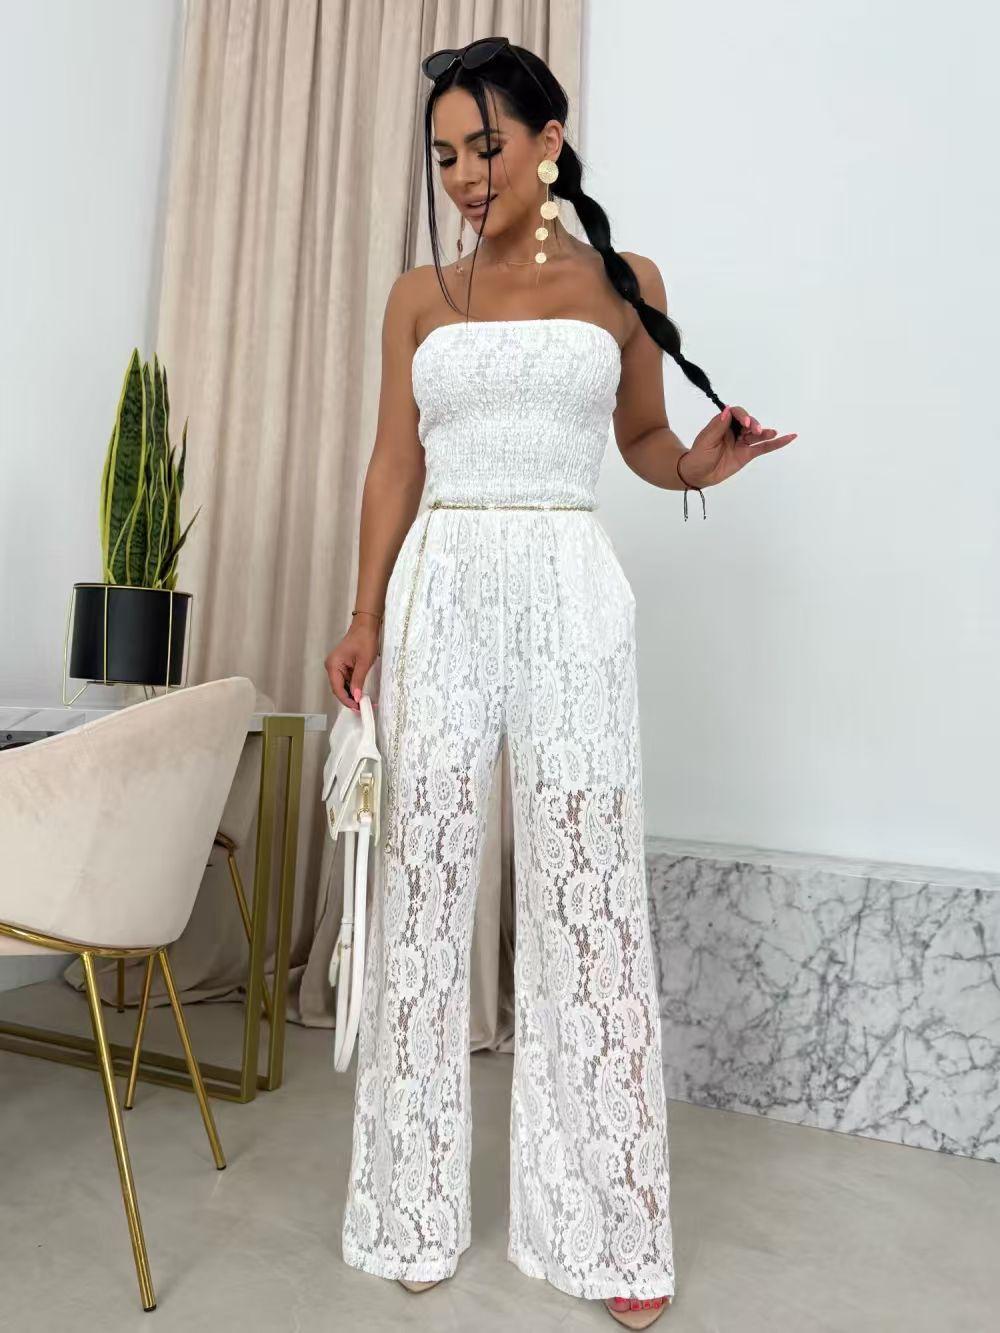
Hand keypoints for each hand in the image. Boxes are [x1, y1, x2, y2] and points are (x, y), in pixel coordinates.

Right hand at [325, 620, 379, 712]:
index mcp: (333, 665)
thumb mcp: (364, 662)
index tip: (357, 708)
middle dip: (350, 699)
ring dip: (353, 694)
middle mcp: (331, 666)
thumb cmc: (364, 639)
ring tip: (365, 702)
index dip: (347, 700)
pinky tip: (362, 692)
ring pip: (343, 686)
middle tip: (362, 708)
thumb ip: (358, 681)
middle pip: (339, 689)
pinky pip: (346, 680)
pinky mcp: (342, 666)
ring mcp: (336, 666)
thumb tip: (356, 697)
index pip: (338, 689)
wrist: (366, 626)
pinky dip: (353, 687)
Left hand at [680, 405, 797, 489]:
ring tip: (772, 433)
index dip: (742, 416)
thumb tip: (728, 411)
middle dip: (754, 425)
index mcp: (723, 423)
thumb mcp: (706, 440)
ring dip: (764, 432)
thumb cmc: (699, 456)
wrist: (698, 474)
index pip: (735, 413)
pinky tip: (789, 437)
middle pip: (749, 422)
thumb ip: (718, 426)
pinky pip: (763, 447)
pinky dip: (776, 443)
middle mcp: (734, 430)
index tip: (745, 422)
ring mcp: (742, 442)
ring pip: (757, 434)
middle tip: (754, 430)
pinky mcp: (747, 454)